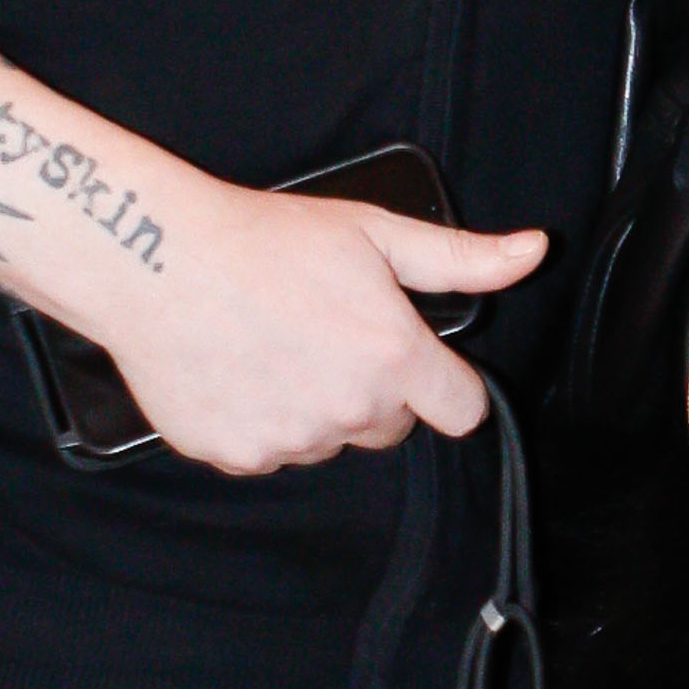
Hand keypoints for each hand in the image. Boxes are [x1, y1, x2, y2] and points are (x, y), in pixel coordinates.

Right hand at [84, 176, 549, 475]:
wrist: (156, 258)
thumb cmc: (262, 239)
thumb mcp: (374, 233)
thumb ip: (460, 257)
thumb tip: (532, 252)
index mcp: (393, 358)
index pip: (461, 410)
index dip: (443, 383)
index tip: (414, 362)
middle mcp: (348, 409)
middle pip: (389, 426)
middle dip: (371, 390)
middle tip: (323, 333)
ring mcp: (290, 440)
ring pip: (326, 440)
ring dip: (312, 406)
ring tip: (273, 344)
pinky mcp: (238, 455)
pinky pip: (268, 451)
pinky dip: (258, 420)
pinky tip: (238, 368)